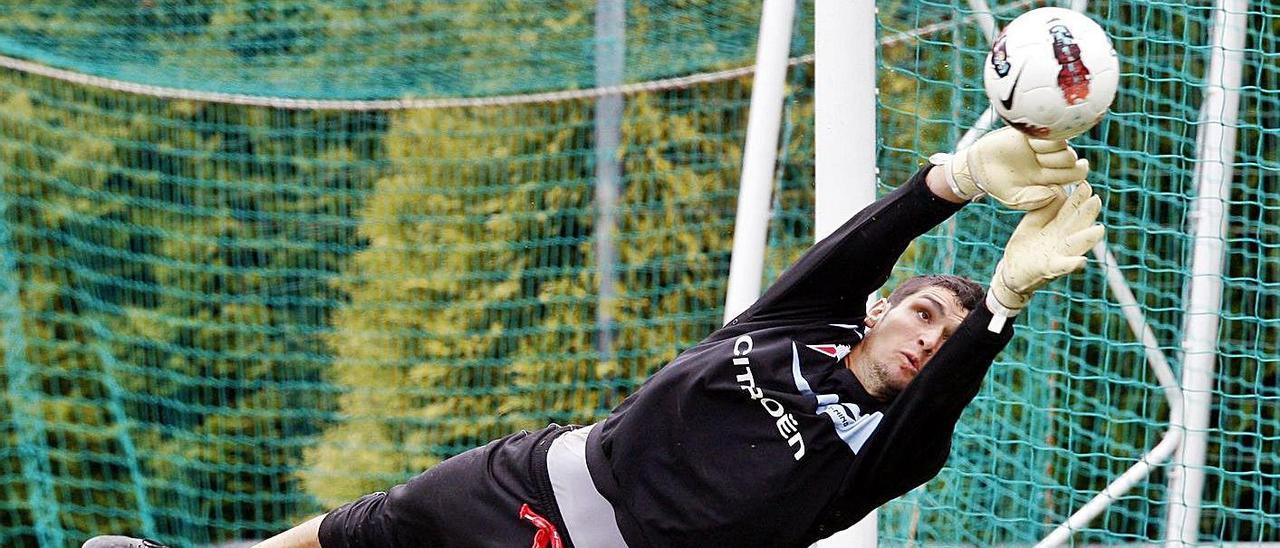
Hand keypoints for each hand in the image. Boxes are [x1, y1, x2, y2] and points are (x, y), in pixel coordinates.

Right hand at [942, 127, 1089, 209]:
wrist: (979, 166)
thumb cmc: (998, 185)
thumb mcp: (1014, 199)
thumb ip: (1034, 201)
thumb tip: (1056, 193)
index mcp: (1051, 178)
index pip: (1076, 174)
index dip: (1075, 173)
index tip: (1063, 172)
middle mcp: (1051, 161)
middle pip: (1072, 158)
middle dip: (1059, 161)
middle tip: (1039, 162)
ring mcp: (1043, 146)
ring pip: (1063, 143)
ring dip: (1050, 148)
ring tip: (1033, 151)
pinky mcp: (1033, 133)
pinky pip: (1048, 129)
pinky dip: (1042, 136)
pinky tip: (1029, 142)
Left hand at [988, 182, 1104, 316]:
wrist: (1012, 270)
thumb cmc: (1027, 244)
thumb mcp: (1034, 221)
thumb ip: (1046, 207)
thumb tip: (1057, 187)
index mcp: (1059, 226)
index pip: (1071, 210)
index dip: (1078, 199)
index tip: (1085, 185)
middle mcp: (1063, 240)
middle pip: (1077, 225)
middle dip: (1087, 214)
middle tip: (1096, 200)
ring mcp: (1059, 255)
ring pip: (1075, 245)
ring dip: (1087, 238)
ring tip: (1099, 230)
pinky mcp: (1050, 269)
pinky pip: (1062, 267)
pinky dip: (1072, 265)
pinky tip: (1082, 261)